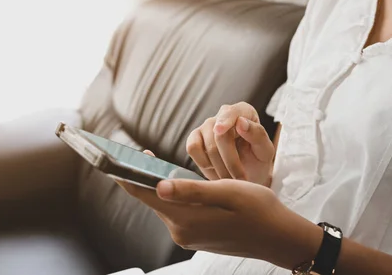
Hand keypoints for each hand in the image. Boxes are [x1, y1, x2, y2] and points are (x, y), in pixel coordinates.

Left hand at [117, 177, 321, 269]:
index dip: (126, 174)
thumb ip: (191, 190)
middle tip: (143, 154)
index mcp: (185, 219)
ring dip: (161, 186)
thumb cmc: (258, 209)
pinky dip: (174, 196)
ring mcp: (188, 237)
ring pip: (164, 205)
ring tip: (161, 166)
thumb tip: (158, 185)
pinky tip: (181, 184)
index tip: (112, 157)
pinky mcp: (196, 236)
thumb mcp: (227, 192)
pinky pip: (176, 212)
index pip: (143, 194)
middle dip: (143, 177)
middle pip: (151, 199)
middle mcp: (181, 231)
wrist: (279, 237)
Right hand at [186, 102, 274, 185]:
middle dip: (231, 161)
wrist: (247, 174)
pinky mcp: (194, 139)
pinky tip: (216, 170)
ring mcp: (206, 126)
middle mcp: (222, 115)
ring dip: (220, 167)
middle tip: (241, 179)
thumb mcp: (265, 150)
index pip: (231, 112)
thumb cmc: (257, 160)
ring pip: (208, 146)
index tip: (219, 130)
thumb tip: (240, 122)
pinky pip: (192, 148)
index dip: (225, 120)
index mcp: (243, 112)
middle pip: (220, 136)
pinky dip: (204, 163)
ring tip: (231, 178)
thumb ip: (258, 134)